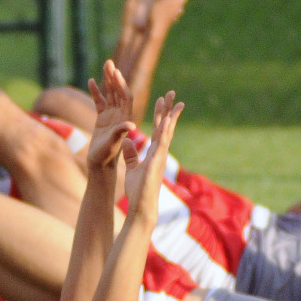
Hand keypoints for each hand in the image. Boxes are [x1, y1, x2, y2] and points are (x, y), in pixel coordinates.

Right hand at [87, 60, 136, 171]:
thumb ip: (121, 132)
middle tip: (109, 63)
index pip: (125, 97)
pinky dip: (96, 92)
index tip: (116, 73)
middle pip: (118, 92)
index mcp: (125, 118)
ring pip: (110, 94)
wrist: (100, 164)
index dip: (121, 85)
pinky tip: (92, 81)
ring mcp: (111, 116)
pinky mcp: (102, 119)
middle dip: (114, 77)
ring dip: (108, 80)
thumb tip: (131, 125)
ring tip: (105, 65)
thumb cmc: (107, 156)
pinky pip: (100, 102)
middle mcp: (120, 115)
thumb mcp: (114, 143)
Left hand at [125, 92, 183, 218]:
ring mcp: (160, 156)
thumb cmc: (138, 190)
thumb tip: (127, 141)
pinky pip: (161, 143)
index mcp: (154, 152)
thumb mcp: (132, 167)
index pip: (158, 129)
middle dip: (169, 109)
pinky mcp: (156, 162)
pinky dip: (164, 131)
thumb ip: (131, 154)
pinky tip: (166, 120)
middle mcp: (159, 152)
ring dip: (170, 115)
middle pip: (165, 126)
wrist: (142, 206)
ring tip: (173, 100)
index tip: (162, 100)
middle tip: (172, 93)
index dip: (160, 114)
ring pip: (166, 131)